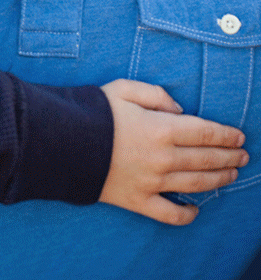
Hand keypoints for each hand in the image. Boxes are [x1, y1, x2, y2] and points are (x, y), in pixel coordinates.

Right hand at [99, 79, 247, 225]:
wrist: (62, 143)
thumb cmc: (94, 111)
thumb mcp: (124, 89)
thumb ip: (156, 95)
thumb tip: (180, 110)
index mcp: (161, 128)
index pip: (205, 132)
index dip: (226, 135)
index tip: (239, 136)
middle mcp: (162, 158)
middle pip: (205, 159)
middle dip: (228, 156)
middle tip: (243, 156)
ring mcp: (152, 182)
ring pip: (195, 184)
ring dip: (218, 180)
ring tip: (231, 175)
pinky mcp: (138, 201)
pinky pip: (169, 213)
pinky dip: (186, 214)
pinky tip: (196, 210)